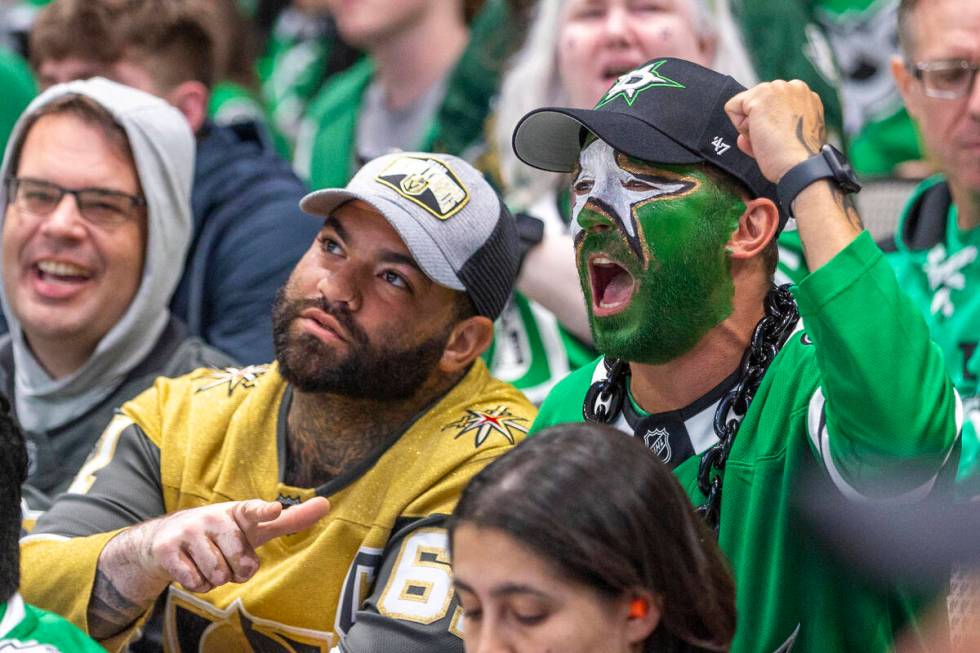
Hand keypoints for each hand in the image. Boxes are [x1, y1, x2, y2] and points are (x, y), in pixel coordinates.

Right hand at [135, 497, 329, 592]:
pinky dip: (197, 584)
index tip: (274, 510)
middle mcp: (215, 517)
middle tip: (227, 558)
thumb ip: (290, 519)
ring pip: (217, 575)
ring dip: (216, 578)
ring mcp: (190, 530)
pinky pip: (195, 582)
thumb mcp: (256, 526)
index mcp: (240, 512)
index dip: (265, 512)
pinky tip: (192, 568)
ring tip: (208, 561)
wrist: (168, 539)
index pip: (255, 511)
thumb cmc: (224, 533)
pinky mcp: (168, 548)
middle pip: (241, 563)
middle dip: (237, 570)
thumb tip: (326, 504)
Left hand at [724, 80, 826, 182]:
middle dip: (758, 124)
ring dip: (750, 127)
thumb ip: (771, 129)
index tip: (780, 138)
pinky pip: (732, 107)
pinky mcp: (762, 95)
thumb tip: (742, 138)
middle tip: (774, 141)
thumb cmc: (796, 158)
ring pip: (744, 105)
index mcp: (804, 97)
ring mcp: (778, 88)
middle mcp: (795, 86)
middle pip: (757, 104)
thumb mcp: (788, 137)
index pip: (770, 106)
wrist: (801, 166)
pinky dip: (739, 126)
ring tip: (768, 138)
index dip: (768, 125)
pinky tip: (758, 134)